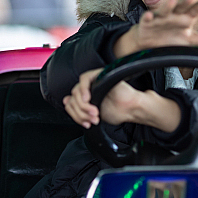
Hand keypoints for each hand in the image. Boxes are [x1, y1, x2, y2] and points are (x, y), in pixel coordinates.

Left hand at [63, 68, 178, 130]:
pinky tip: (89, 99)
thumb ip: (79, 110)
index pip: (70, 104)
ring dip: (84, 105)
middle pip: (72, 98)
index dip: (75, 115)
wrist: (132, 109)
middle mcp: (88, 88)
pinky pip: (84, 79)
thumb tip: (65, 101)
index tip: (85, 123)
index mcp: (86, 97)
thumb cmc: (118, 112)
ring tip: (95, 113)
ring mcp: (92, 81)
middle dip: (80, 112)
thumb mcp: (93, 116)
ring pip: (76, 91)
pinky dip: (83, 90)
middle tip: (92, 119)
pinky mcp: (98, 74)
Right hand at [114, 0, 197, 57]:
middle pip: (181, 7)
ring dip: (168, 5)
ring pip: (164, 10)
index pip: (195, 11)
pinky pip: (147, 19)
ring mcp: (160, 18)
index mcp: (185, 18)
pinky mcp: (147, 23)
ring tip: (173, 1)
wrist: (149, 41)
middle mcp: (174, 15)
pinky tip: (150, 16)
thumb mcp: (190, 40)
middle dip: (186, 2)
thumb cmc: (171, 38)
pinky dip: (148, 17)